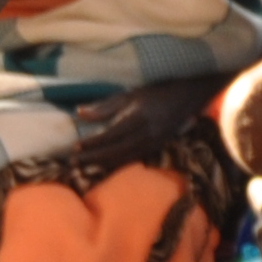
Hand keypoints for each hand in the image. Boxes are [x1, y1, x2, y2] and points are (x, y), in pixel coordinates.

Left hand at [64, 73, 220, 182]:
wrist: (186, 98)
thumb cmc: (155, 93)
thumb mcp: (128, 95)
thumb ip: (104, 106)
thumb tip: (79, 113)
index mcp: (137, 118)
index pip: (110, 135)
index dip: (92, 143)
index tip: (75, 147)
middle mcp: (146, 134)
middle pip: (115, 151)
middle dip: (93, 158)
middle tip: (74, 163)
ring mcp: (152, 144)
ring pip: (123, 159)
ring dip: (103, 164)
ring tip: (85, 168)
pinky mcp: (156, 149)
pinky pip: (133, 160)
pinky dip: (117, 164)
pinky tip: (104, 167)